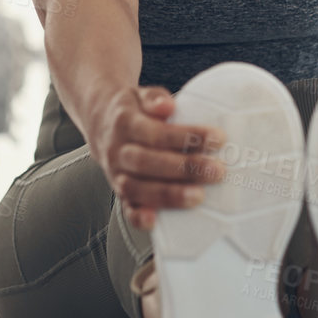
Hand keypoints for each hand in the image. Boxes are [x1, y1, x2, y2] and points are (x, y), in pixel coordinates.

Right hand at [91, 85, 225, 230]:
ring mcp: (116, 174)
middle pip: (148, 162)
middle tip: (217, 170)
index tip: (218, 138)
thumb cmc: (132, 111)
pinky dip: (138, 217)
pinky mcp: (119, 192)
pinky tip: (155, 221)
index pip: (157, 132)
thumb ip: (154, 98)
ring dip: (169, 194)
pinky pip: (125, 207)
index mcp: (125, 124)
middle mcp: (118, 151)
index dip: (187, 137)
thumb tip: (167, 106)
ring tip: (199, 196)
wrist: (100, 122)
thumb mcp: (141, 95)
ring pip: (137, 188)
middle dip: (184, 168)